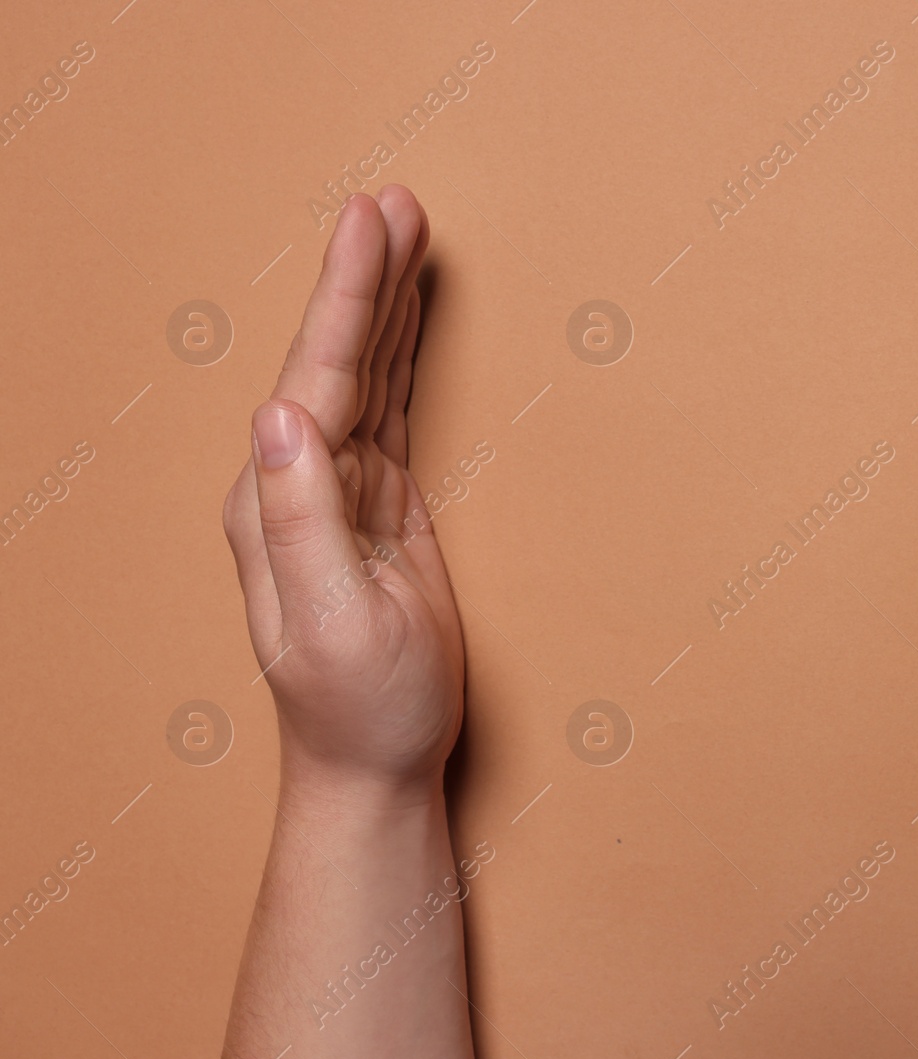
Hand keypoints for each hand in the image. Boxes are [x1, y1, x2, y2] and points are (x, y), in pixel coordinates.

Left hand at [222, 187, 462, 797]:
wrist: (374, 765)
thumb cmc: (360, 706)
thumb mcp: (332, 619)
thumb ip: (300, 518)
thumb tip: (278, 415)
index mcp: (276, 502)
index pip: (316, 377)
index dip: (346, 297)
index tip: (371, 222)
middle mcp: (296, 484)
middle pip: (335, 358)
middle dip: (364, 278)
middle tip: (396, 202)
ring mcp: (336, 492)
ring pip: (363, 375)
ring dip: (382, 303)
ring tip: (405, 233)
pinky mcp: (376, 506)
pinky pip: (389, 410)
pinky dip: (399, 356)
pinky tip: (407, 321)